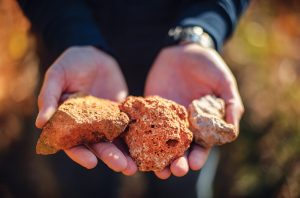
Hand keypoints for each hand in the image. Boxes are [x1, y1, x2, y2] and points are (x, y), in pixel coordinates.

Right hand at [37, 46, 136, 174]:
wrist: (95, 53)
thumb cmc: (71, 63)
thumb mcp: (57, 76)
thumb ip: (48, 97)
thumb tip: (40, 123)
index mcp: (68, 120)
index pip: (71, 143)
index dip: (80, 154)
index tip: (91, 163)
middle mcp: (87, 124)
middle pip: (97, 145)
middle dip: (109, 157)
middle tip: (122, 167)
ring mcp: (105, 120)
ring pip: (114, 140)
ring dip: (124, 153)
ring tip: (135, 166)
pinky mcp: (120, 113)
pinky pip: (128, 126)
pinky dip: (135, 136)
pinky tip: (145, 145)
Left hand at [145, 43, 243, 178]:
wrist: (184, 49)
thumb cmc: (209, 66)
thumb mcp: (224, 83)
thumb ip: (231, 105)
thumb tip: (233, 131)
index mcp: (202, 124)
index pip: (201, 146)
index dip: (199, 156)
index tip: (195, 164)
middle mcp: (183, 125)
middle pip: (180, 149)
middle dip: (178, 162)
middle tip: (175, 170)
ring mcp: (165, 117)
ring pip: (161, 142)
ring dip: (158, 157)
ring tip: (156, 169)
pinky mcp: (151, 107)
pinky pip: (145, 123)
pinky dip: (141, 135)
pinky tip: (137, 146)